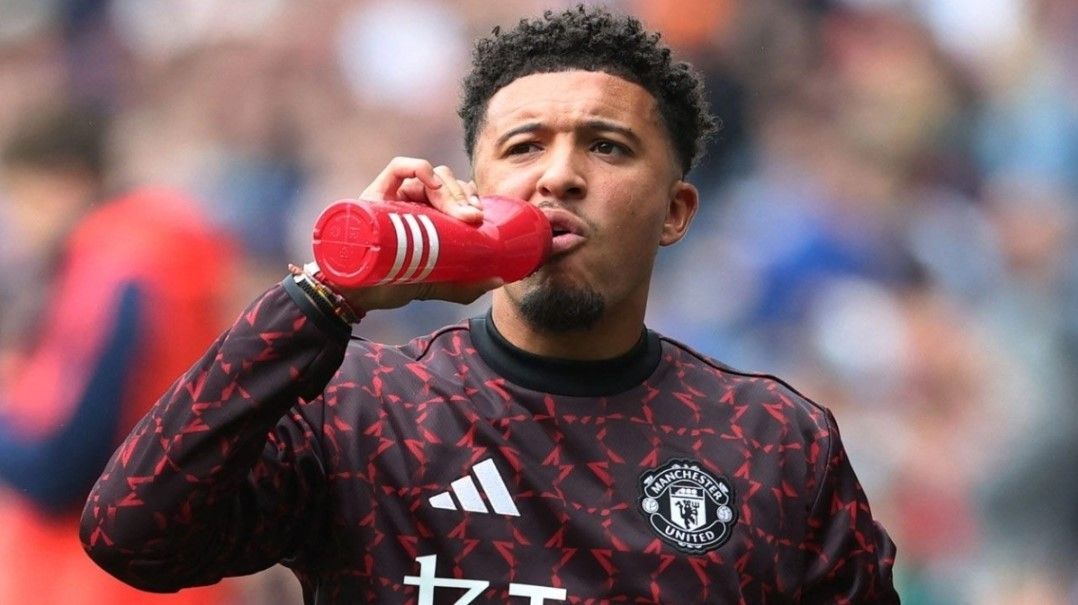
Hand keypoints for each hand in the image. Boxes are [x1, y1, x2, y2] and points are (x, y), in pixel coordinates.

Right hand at [331, 157, 502, 311]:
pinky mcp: (373, 195)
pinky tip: (433, 184)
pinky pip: (398, 167)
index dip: (469, 198)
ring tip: (456, 213)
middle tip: (472, 218)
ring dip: (449, 189)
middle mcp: (409, 201)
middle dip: (463, 196)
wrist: (357, 296)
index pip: (453, 192)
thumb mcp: (436, 284)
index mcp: (425, 215)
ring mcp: (392, 196)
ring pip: (428, 174)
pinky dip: (418, 168)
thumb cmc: (390, 285)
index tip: (478, 216)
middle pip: (444, 181)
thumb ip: (465, 284)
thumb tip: (498, 279)